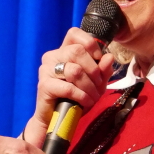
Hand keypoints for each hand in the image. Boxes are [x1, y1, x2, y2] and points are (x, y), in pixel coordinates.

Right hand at [24, 28, 114, 148]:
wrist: (57, 119)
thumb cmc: (76, 98)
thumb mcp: (95, 83)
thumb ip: (103, 70)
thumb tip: (109, 57)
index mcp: (63, 51)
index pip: (74, 33)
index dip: (90, 44)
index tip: (98, 60)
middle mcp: (52, 56)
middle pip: (77, 51)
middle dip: (94, 70)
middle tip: (98, 85)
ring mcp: (46, 70)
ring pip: (75, 70)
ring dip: (89, 86)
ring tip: (93, 97)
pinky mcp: (44, 85)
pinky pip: (68, 87)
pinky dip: (82, 96)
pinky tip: (86, 102)